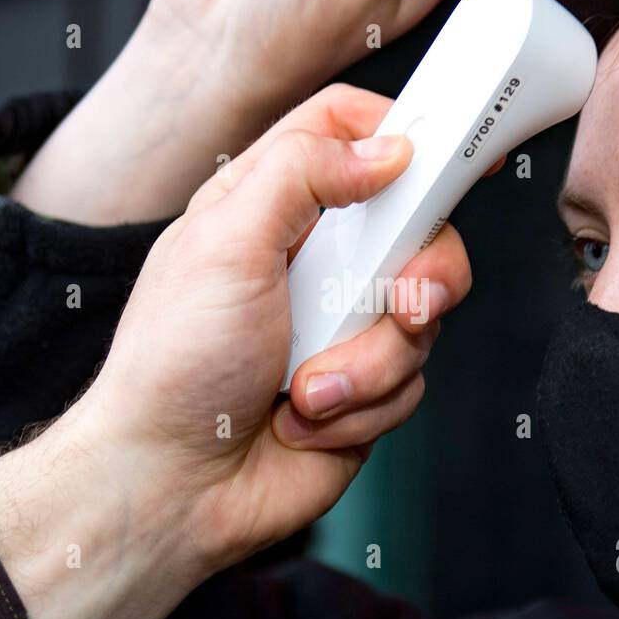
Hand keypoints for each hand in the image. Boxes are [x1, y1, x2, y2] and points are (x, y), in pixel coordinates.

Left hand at [0, 84, 472, 618]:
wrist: (173, 485)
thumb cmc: (173, 366)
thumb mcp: (225, 242)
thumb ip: (303, 173)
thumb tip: (386, 148)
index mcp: (268, 205)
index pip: (347, 133)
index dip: (402, 133)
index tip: (446, 156)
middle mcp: (313, 259)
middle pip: (416, 225)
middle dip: (422, 271)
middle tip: (403, 300)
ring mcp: (341, 324)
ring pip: (421, 315)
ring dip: (368, 361)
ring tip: (306, 387)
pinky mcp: (363, 387)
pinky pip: (411, 382)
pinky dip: (362, 405)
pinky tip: (306, 420)